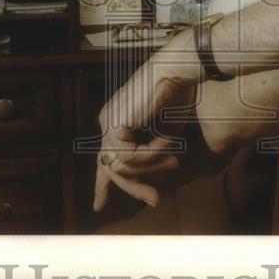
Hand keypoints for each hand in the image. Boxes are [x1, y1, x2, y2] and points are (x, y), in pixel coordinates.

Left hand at [93, 41, 199, 211]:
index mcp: (116, 121)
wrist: (177, 72)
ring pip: (122, 167)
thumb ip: (154, 152)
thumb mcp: (164, 132)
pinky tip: (168, 140)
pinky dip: (153, 154)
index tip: (100, 206)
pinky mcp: (114, 125)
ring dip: (152, 168)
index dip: (103, 184)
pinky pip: (131, 157)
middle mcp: (108, 122)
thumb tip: (155, 176)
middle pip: (110, 167)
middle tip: (155, 201)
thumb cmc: (177, 95)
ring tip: (174, 161)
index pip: (105, 158)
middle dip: (133, 188)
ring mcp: (108, 123)